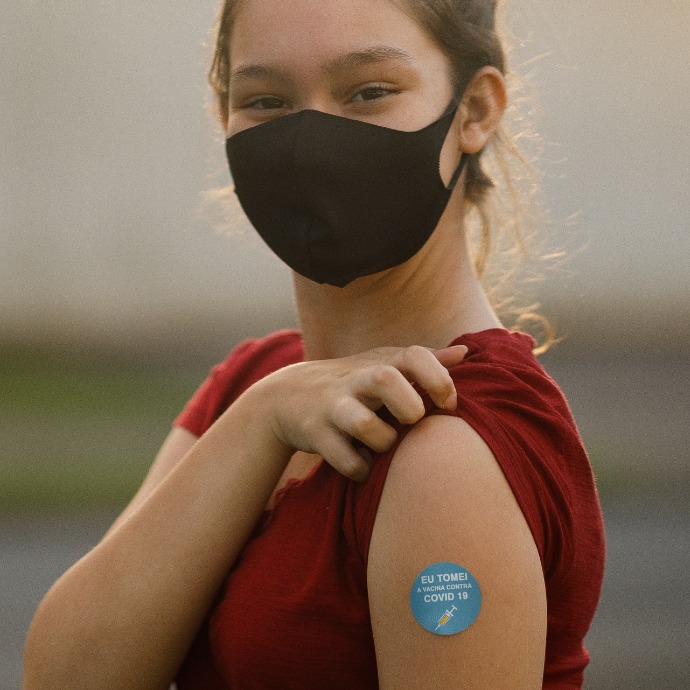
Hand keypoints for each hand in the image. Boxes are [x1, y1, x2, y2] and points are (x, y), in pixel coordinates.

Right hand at [253, 344, 466, 480]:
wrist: (286, 396)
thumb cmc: (352, 384)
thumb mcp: (382, 364)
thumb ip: (424, 362)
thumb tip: (465, 354)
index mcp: (380, 363)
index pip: (415, 356)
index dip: (439, 380)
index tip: (447, 404)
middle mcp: (356, 380)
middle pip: (387, 380)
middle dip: (408, 406)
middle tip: (412, 421)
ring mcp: (333, 406)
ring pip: (363, 424)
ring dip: (382, 442)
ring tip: (384, 445)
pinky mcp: (315, 433)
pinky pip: (346, 459)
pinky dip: (360, 469)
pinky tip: (363, 464)